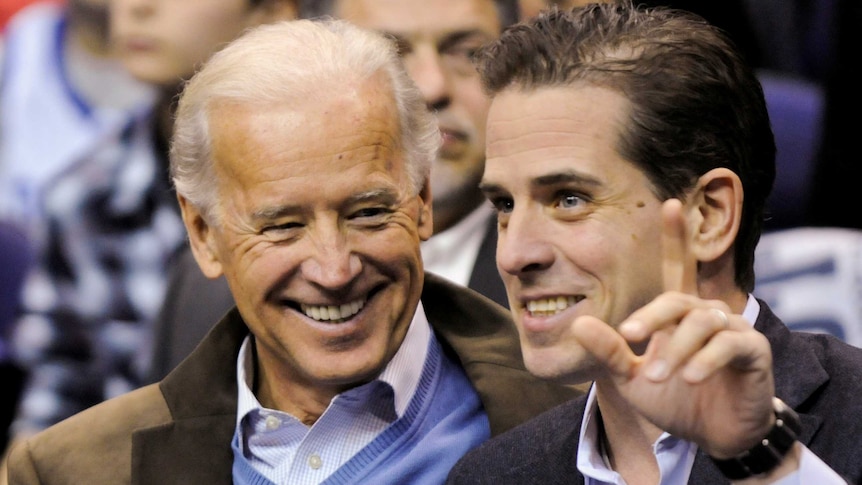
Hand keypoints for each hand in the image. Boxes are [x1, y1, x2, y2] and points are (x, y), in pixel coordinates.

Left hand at [571, 198, 774, 457]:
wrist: (712, 436)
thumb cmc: (673, 399)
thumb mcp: (631, 377)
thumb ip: (609, 351)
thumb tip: (579, 324)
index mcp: (680, 313)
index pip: (679, 268)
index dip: (676, 237)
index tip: (670, 202)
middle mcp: (708, 312)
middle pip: (677, 299)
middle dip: (650, 317)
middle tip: (628, 337)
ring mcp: (734, 329)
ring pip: (701, 323)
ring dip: (674, 349)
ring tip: (654, 376)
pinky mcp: (753, 351)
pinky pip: (729, 345)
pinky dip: (706, 360)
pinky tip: (691, 379)